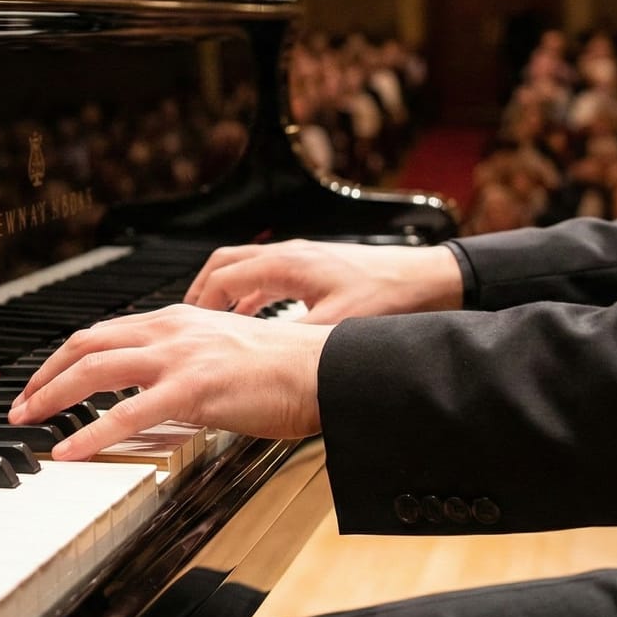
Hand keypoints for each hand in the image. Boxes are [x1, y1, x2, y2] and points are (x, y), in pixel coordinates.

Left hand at [8, 304, 331, 460]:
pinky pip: (127, 413)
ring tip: (26, 422)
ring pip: (95, 369)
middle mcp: (171, 329)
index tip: (41, 384)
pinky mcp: (193, 389)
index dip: (63, 359)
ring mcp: (180, 357)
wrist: (325, 368)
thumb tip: (153, 393)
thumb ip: (183, 364)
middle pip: (85, 345)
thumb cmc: (284, 369)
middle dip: (43, 375)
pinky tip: (68, 450)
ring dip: (51, 395)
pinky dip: (90, 432)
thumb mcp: (221, 353)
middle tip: (19, 406)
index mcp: (176, 319)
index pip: (102, 334)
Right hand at [184, 239, 463, 321]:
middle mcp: (291, 254)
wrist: (430, 279)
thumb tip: (262, 362)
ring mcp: (303, 257)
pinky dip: (252, 294)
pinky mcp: (316, 267)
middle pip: (226, 263)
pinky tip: (254, 316)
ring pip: (247, 267)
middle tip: (187, 320)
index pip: (224, 277)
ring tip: (212, 320)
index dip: (200, 302)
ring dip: (226, 291)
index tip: (185, 326)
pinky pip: (269, 274)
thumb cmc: (391, 295)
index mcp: (288, 265)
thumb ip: (294, 342)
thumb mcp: (337, 327)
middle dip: (202, 291)